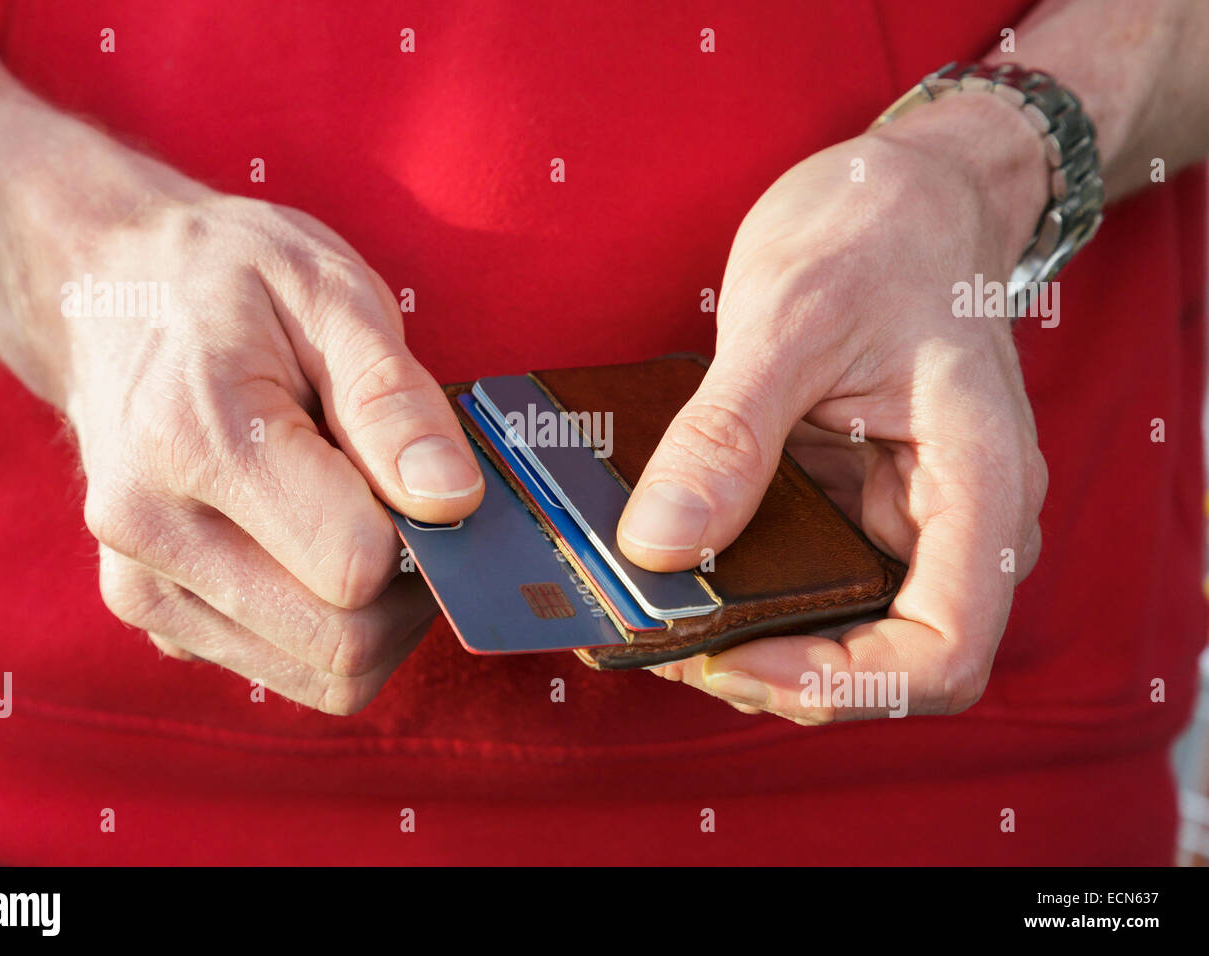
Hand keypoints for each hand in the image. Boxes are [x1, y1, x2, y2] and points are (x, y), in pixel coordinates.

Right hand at [25, 174, 483, 713]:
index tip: (423, 473)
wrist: (112, 295)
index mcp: (192, 443)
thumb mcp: (329, 294)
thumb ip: (393, 402)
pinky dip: (333, 622)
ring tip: (363, 514)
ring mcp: (144, 588)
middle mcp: (150, 534)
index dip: (422, 531)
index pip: (355, 566)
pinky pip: (290, 670)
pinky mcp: (160, 621)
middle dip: (410, 588)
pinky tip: (316, 539)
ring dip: (380, 614)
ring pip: (325, 675)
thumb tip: (453, 503)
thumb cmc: (231, 284)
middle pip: (343, 643)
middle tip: (409, 501)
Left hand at [617, 92, 1050, 721]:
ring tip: (644, 608)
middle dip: (769, 668)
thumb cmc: (877, 231)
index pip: (943, 654)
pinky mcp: (858, 503)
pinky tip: (668, 562)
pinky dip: (738, 584)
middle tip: (654, 637)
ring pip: (837, 629)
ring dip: (745, 635)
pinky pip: (804, 573)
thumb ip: (728, 433)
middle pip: (880, 661)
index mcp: (980, 486)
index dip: (838, 682)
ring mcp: (907, 518)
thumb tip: (657, 547)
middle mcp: (958, 524)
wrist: (906, 188)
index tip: (729, 653)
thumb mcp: (791, 314)